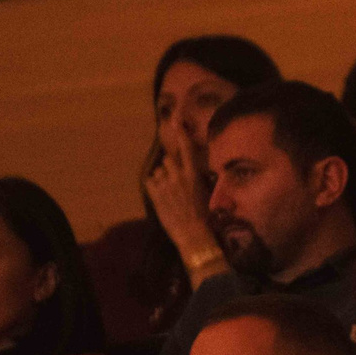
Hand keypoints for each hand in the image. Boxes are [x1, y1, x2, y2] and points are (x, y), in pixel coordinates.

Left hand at [143, 136, 224, 277]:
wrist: (193, 234)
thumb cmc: (203, 216)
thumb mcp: (205, 192)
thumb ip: (196, 178)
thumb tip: (192, 170)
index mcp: (194, 174)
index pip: (187, 148)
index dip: (181, 133)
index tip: (176, 120)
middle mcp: (179, 176)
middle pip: (168, 160)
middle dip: (169, 168)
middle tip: (174, 183)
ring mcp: (166, 184)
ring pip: (158, 172)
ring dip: (161, 179)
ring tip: (169, 194)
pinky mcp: (155, 194)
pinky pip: (150, 182)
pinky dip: (153, 187)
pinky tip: (161, 197)